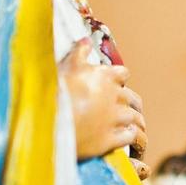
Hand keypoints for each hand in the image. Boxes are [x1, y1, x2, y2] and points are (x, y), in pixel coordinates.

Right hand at [59, 38, 144, 162]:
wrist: (48, 121)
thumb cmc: (55, 90)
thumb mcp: (66, 66)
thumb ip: (78, 52)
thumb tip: (85, 40)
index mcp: (106, 76)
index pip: (123, 74)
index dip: (120, 80)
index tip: (117, 85)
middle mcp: (115, 97)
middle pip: (133, 99)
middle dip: (133, 105)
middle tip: (132, 111)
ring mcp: (115, 119)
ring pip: (135, 120)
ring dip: (137, 124)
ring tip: (136, 130)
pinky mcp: (111, 139)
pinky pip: (130, 138)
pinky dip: (133, 140)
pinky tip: (132, 143)